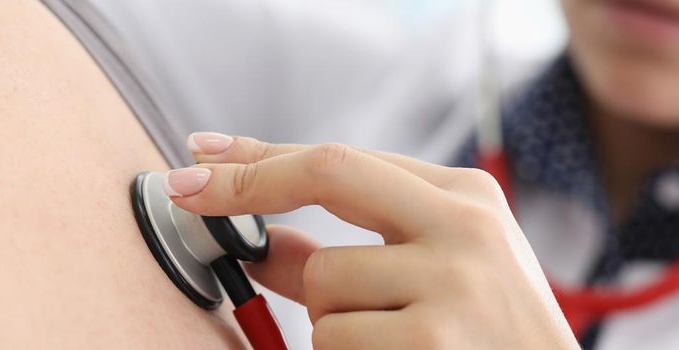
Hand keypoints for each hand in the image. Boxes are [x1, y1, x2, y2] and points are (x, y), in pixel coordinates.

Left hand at [167, 132, 578, 348]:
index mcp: (466, 197)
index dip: (263, 155)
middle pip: (327, 171)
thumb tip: (263, 246)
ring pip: (321, 281)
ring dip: (328, 318)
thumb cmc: (489, 333)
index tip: (202, 154)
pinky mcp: (431, 342)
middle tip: (189, 194)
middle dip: (247, 182)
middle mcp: (464, 225)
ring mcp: (451, 283)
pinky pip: (332, 340)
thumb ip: (352, 253)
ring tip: (391, 338)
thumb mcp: (435, 274)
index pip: (344, 158)